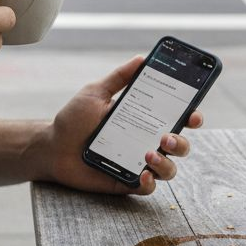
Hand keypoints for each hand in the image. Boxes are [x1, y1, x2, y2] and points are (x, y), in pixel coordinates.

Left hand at [32, 56, 202, 196]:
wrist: (51, 147)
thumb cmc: (74, 120)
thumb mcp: (96, 93)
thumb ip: (119, 77)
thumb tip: (142, 58)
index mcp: (144, 120)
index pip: (176, 119)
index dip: (192, 117)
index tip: (194, 115)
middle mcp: (146, 142)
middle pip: (179, 145)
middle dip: (180, 142)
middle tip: (166, 136)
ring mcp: (138, 164)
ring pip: (169, 169)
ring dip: (166, 163)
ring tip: (149, 154)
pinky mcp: (127, 182)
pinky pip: (149, 188)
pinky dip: (149, 182)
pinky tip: (142, 174)